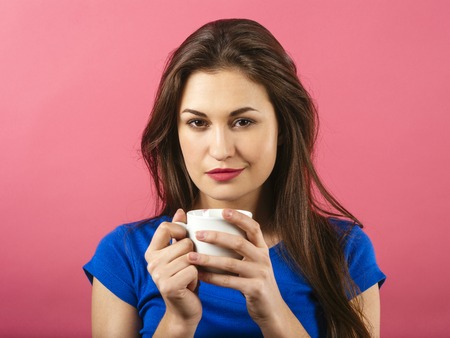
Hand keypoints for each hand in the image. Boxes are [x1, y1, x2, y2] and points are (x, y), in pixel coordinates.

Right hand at [145, 209, 201, 331]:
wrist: (184, 310)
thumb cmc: (184, 278)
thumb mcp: (180, 254)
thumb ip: (177, 233)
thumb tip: (180, 210)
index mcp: (151, 252)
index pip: (165, 227)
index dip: (180, 229)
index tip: (186, 239)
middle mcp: (151, 262)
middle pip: (184, 242)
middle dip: (193, 254)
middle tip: (188, 268)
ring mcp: (158, 275)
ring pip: (190, 256)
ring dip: (196, 267)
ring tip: (189, 276)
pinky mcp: (169, 286)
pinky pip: (193, 270)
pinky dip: (197, 277)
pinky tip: (190, 285)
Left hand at [186, 209, 286, 326]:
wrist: (272, 309)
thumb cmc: (256, 281)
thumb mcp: (255, 262)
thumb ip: (242, 249)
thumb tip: (217, 232)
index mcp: (263, 248)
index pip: (253, 227)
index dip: (239, 218)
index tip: (223, 211)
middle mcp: (263, 258)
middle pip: (239, 242)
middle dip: (216, 236)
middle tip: (198, 234)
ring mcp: (260, 273)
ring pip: (230, 263)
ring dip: (208, 259)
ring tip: (191, 256)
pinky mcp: (255, 289)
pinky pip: (229, 282)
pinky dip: (213, 278)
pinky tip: (200, 275)